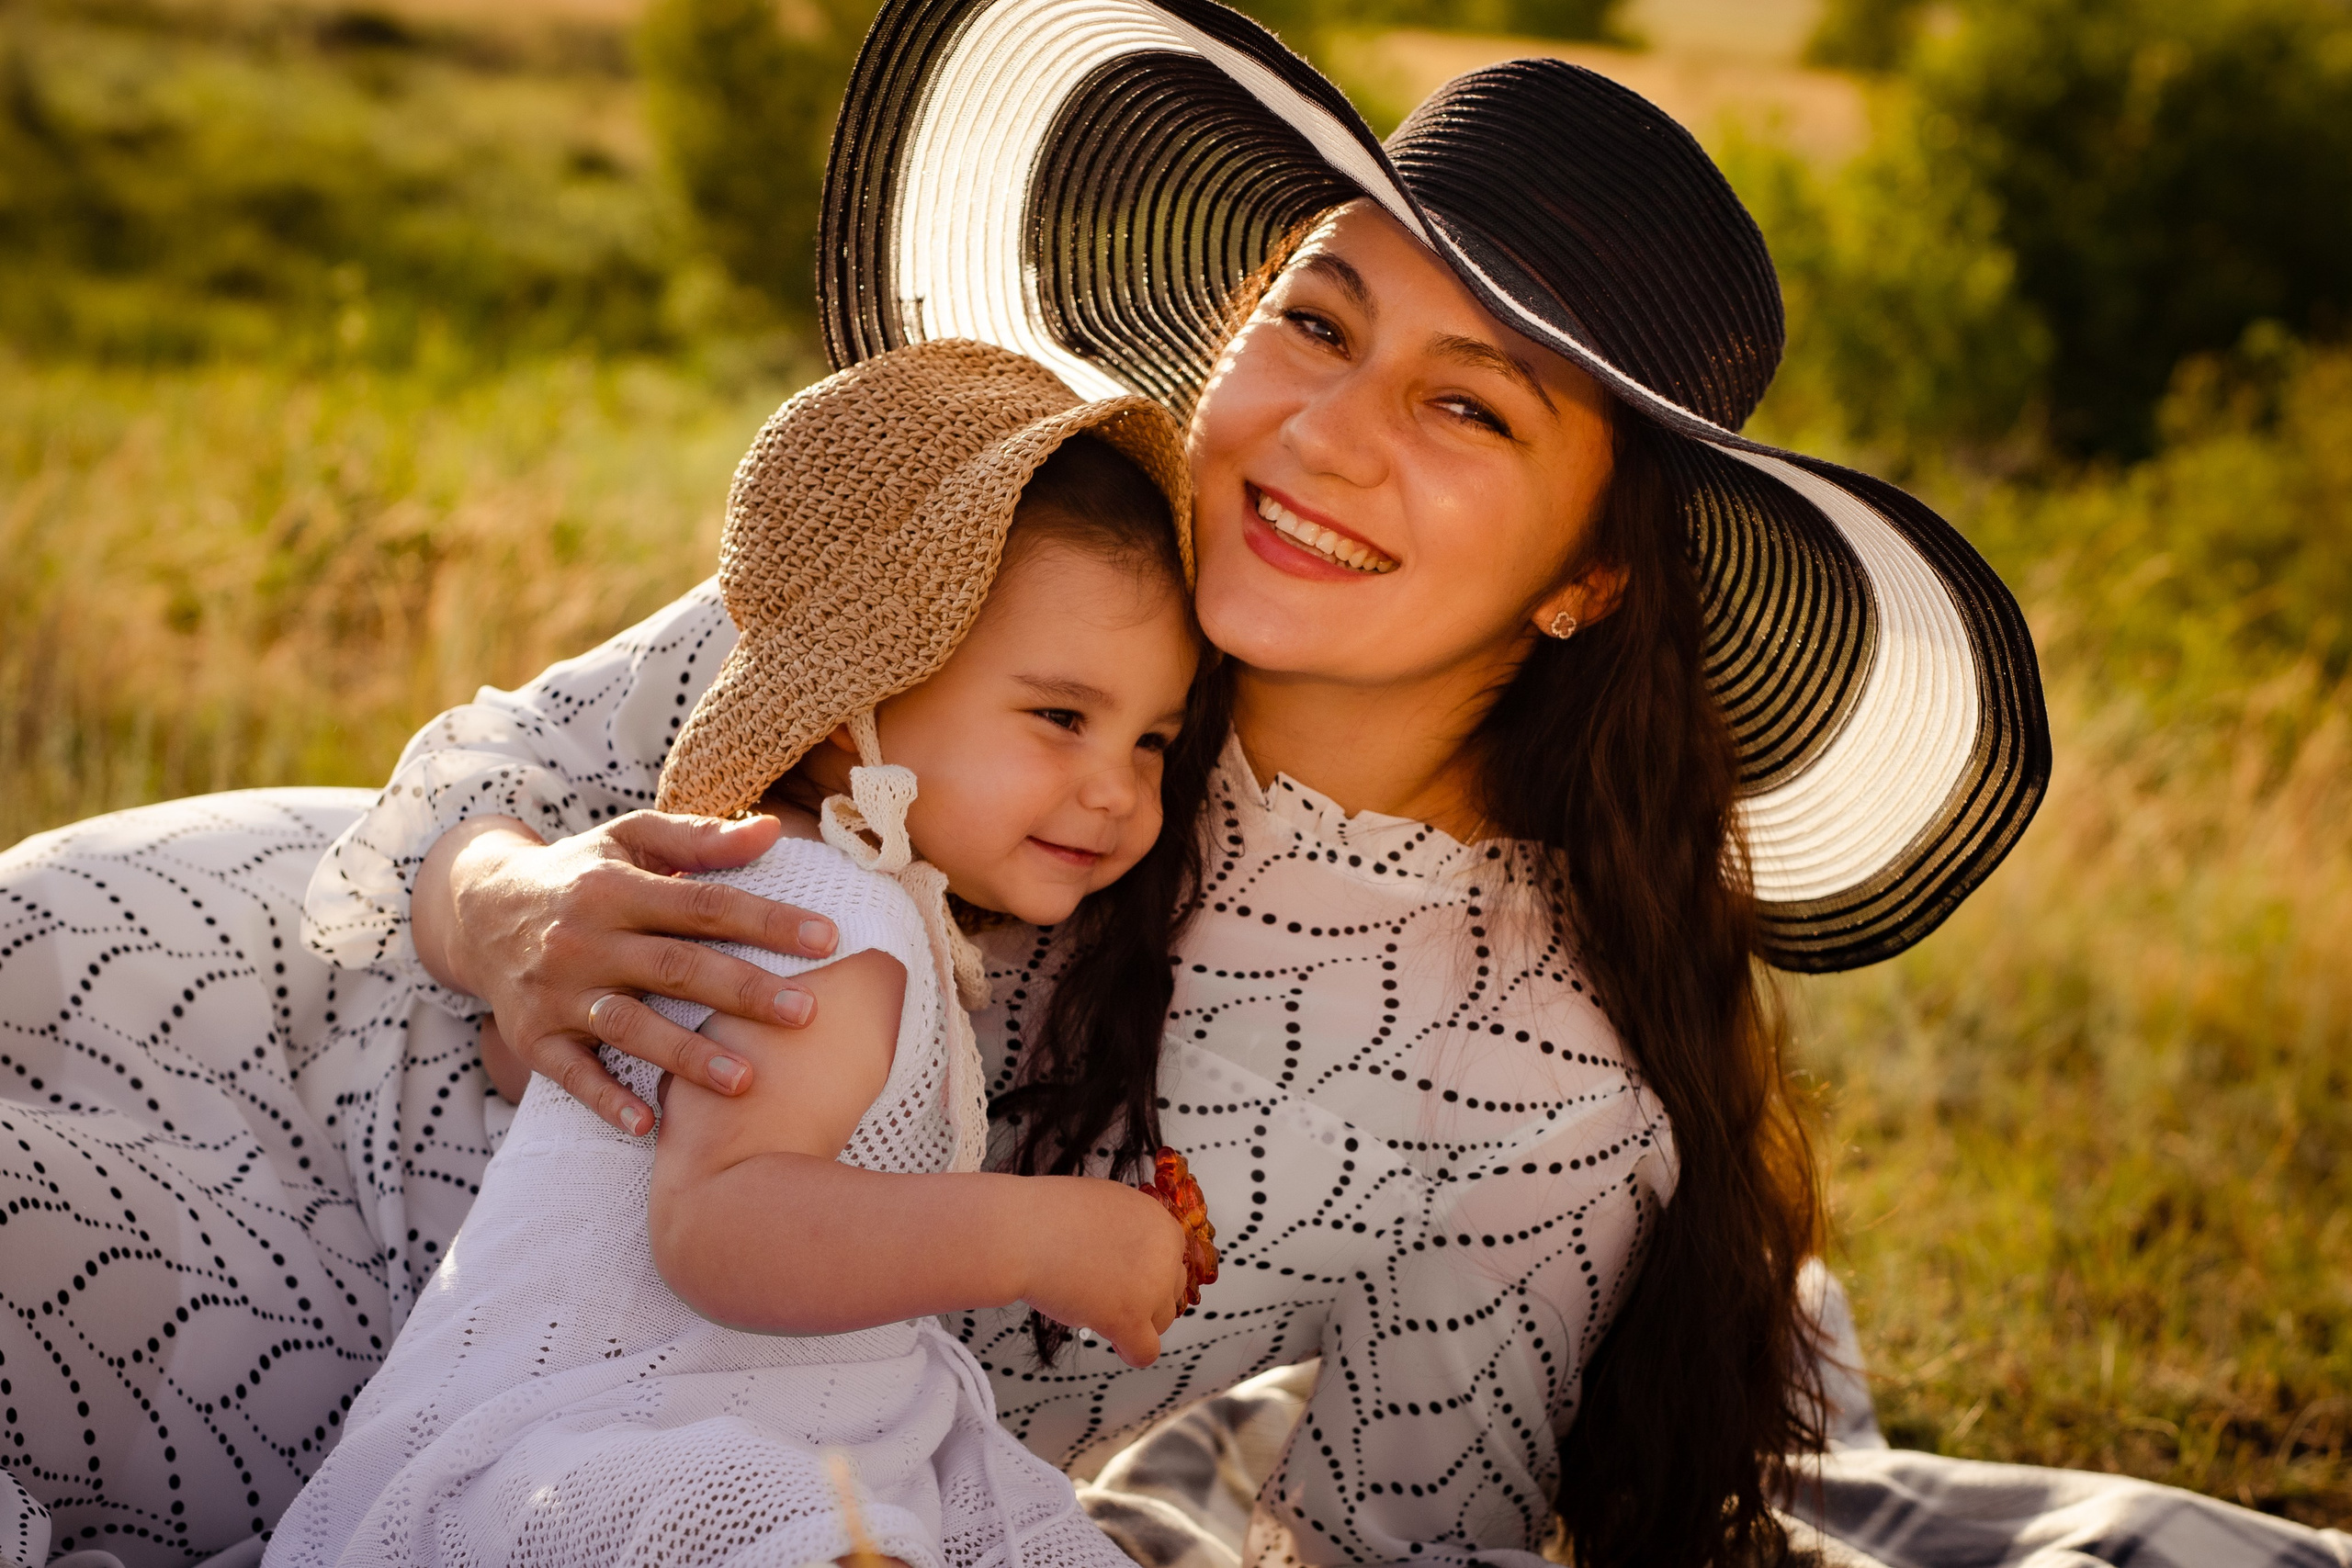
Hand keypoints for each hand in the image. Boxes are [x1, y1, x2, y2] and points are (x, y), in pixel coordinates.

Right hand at [412, 811, 840, 1134]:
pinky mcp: (532, 1036)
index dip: (766, 921)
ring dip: (685, 1055)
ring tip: (745, 1080)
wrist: (477, 909)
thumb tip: (775, 829)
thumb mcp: (629, 840)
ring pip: (628, 1026)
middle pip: (675, 967)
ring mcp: (556, 992)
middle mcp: (585, 940)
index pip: (704, 904)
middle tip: (807, 1013)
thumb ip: (700, 838)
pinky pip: (570, 1073)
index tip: (828, 938)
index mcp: (616, 888)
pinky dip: (605, 1098)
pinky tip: (649, 1122)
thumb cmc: (579, 874)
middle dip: (743, 991)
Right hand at [1017, 1177, 1191, 1367]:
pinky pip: (1146, 1352)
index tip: (1125, 1277)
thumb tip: (1133, 1255)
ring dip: (1136, 1321)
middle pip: (1171, 1291)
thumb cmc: (1049, 1215)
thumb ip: (1130, 1231)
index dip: (1146, 1272)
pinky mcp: (1129, 1318)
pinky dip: (1132, 1352)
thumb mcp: (1107, 1206)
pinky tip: (1115, 1343)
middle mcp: (1164, 1253)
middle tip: (1109, 1293)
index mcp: (1159, 1222)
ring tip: (1099, 1310)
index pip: (1172, 1260)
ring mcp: (1150, 1288)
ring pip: (1161, 1321)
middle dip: (1144, 1296)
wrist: (1024, 1231)